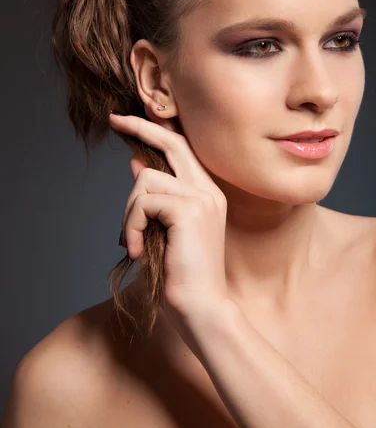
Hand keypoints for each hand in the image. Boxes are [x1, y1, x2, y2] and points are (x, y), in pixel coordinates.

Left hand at [108, 110, 228, 329]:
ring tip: (134, 241)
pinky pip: (143, 201)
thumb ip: (155, 195)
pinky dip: (131, 225)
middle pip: (172, 143)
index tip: (129, 119)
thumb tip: (136, 162)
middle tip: (114, 119)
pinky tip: (137, 249)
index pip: (183, 149)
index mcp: (207, 194)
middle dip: (141, 126)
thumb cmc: (182, 274)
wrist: (202, 308)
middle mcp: (208, 191)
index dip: (157, 130)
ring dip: (129, 211)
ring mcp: (201, 199)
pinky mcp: (188, 210)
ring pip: (146, 179)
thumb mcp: (164, 229)